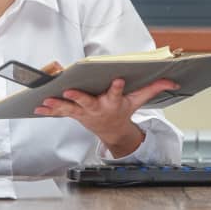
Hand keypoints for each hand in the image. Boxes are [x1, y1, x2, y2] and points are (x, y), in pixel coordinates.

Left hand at [34, 78, 178, 157]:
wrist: (112, 130)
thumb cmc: (122, 110)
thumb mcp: (138, 100)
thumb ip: (153, 88)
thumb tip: (173, 81)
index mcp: (113, 102)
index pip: (116, 93)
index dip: (117, 87)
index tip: (118, 79)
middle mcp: (97, 108)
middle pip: (88, 102)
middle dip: (79, 97)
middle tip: (69, 91)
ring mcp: (84, 112)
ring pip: (69, 109)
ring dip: (57, 105)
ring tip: (45, 101)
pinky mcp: (74, 114)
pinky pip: (59, 113)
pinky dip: (48, 110)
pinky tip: (37, 107)